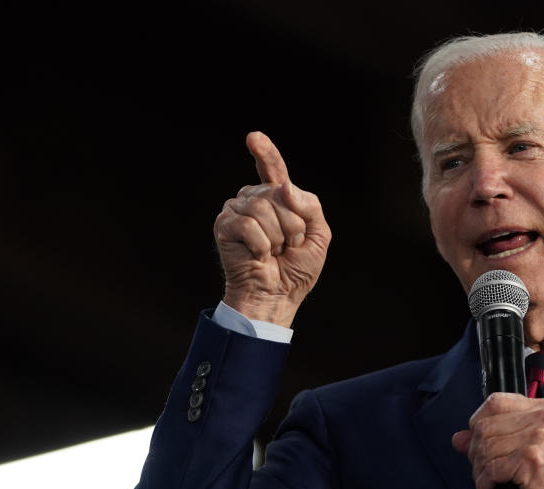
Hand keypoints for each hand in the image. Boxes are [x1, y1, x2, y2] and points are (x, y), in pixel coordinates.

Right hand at [214, 131, 331, 326]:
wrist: (277, 296)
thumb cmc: (296, 269)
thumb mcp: (318, 234)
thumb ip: (309, 205)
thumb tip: (284, 187)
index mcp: (278, 199)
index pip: (273, 170)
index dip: (266, 153)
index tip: (254, 137)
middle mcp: (254, 199)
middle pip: (278, 193)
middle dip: (292, 225)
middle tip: (287, 247)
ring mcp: (237, 210)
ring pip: (263, 208)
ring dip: (277, 237)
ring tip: (273, 252)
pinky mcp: (224, 225)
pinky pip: (249, 225)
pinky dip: (261, 245)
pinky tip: (258, 256)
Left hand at [451, 392, 543, 488]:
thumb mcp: (525, 450)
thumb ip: (493, 437)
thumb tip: (458, 438)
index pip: (495, 402)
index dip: (478, 423)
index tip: (478, 442)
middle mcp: (542, 417)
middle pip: (484, 427)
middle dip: (475, 452)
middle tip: (484, 470)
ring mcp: (537, 437)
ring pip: (484, 449)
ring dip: (479, 471)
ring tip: (489, 483)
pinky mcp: (530, 459)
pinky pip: (490, 469)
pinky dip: (484, 485)